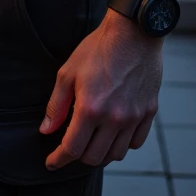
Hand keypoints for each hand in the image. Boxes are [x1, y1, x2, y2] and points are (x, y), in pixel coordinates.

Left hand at [40, 9, 161, 169]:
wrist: (134, 32)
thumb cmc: (99, 48)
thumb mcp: (68, 72)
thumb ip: (57, 105)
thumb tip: (46, 130)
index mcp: (90, 108)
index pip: (72, 149)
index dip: (58, 159)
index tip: (51, 162)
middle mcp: (114, 118)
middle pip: (94, 157)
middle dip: (78, 157)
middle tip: (71, 146)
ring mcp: (134, 117)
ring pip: (116, 154)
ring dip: (101, 153)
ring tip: (93, 140)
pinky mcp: (149, 112)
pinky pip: (136, 142)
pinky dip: (123, 144)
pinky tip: (114, 132)